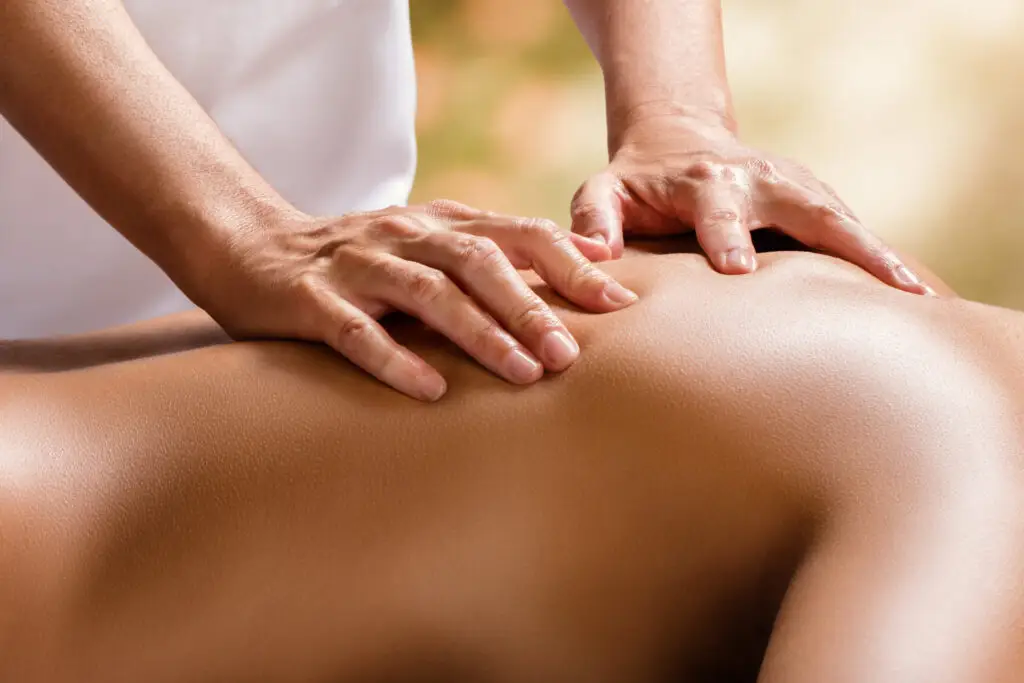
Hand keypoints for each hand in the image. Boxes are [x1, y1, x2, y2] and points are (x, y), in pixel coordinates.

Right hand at [189, 200, 637, 400]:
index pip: (516, 235)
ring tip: (523, 373)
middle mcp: (404, 236)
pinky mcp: (312, 300)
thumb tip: (578, 272)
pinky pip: (357, 331)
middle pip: (480, 262)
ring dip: (480, 332)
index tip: (618, 303)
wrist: (250, 245)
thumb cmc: (357, 260)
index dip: (568, 264)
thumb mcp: (426, 249)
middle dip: (530, 306)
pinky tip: (430, 390)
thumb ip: (491, 257)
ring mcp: (358, 266)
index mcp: (438, 223)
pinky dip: (395, 359)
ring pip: (428, 293)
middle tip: (572, 353)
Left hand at [568, 107, 934, 295]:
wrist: (679, 142)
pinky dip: (880, 260)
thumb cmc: (636, 183)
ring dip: (881, 255)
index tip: (738, 269)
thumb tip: (595, 254)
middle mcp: (759, 180)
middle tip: (881, 286)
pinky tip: (911, 298)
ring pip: (843, 220)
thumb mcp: (602, 191)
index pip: (717, 210)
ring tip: (921, 297)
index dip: (727, 236)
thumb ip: (593, 219)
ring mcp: (794, 189)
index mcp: (704, 181)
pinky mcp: (813, 202)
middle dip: (843, 244)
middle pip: (808, 209)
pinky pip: (850, 231)